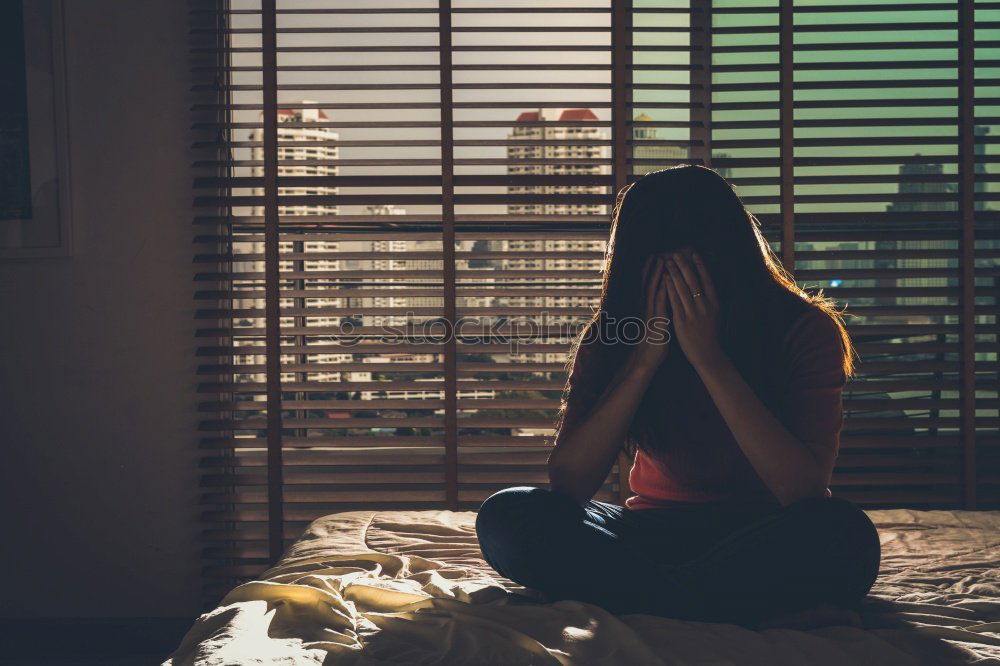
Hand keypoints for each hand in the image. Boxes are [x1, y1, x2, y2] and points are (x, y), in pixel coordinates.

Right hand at [629, 254, 670, 370]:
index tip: (655, 257)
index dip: (651, 271)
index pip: (648, 285)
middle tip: (656, 252)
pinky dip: (661, 291)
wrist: (647, 359)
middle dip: (652, 268)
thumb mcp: (656, 322)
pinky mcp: (655, 321)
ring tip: (660, 261)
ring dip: (656, 275)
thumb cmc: (654, 342)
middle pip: (647, 283)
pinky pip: (658, 303)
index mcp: (648, 308)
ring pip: (652, 290)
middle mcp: (647, 308)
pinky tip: (665, 282)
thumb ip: (659, 311)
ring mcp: (650, 313)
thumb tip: (665, 301)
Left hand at [663, 250, 722, 368]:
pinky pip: (675, 301)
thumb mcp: (716, 316)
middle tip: (676, 253)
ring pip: (683, 289)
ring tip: (668, 262)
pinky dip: (670, 289)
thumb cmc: (711, 336)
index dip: (701, 266)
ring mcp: (694, 313)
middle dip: (684, 266)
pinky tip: (664, 280)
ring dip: (675, 273)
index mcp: (715, 304)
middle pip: (694, 281)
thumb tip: (709, 288)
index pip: (708, 280)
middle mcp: (705, 306)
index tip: (695, 254)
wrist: (708, 355)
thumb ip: (711, 302)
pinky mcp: (683, 321)